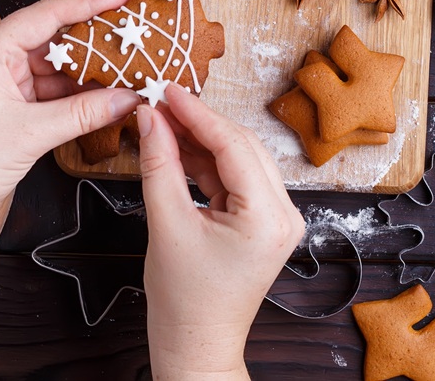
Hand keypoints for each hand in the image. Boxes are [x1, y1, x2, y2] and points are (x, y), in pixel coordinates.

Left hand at [0, 0, 140, 236]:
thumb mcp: (30, 134)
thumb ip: (84, 113)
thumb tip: (128, 98)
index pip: (50, 14)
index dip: (92, 2)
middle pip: (54, 38)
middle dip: (95, 40)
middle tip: (135, 35)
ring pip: (53, 68)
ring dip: (87, 73)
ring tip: (128, 71)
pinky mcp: (4, 107)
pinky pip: (46, 92)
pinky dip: (73, 95)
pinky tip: (102, 98)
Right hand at [138, 83, 304, 377]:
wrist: (196, 344)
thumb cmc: (184, 299)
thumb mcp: (166, 223)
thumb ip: (159, 164)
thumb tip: (149, 117)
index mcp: (269, 217)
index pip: (233, 146)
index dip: (196, 113)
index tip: (167, 91)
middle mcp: (284, 214)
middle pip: (241, 147)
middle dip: (199, 123)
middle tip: (160, 103)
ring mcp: (278, 218)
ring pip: (239, 158)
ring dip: (201, 140)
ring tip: (163, 122)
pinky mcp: (264, 221)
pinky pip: (236, 177)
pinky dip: (207, 162)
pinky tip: (178, 148)